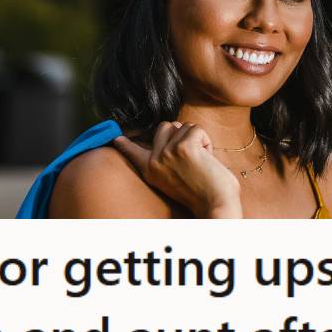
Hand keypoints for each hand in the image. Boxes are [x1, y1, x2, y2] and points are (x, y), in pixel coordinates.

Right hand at [112, 122, 242, 217]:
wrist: (216, 205)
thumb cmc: (203, 193)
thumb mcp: (173, 178)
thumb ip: (166, 159)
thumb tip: (170, 129)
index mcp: (150, 171)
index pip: (133, 153)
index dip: (125, 144)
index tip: (115, 138)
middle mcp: (154, 161)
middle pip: (165, 126)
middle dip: (181, 134)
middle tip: (192, 155)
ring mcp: (167, 153)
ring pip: (184, 126)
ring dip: (197, 139)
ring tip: (201, 161)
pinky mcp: (184, 148)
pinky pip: (197, 129)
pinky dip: (207, 141)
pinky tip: (208, 158)